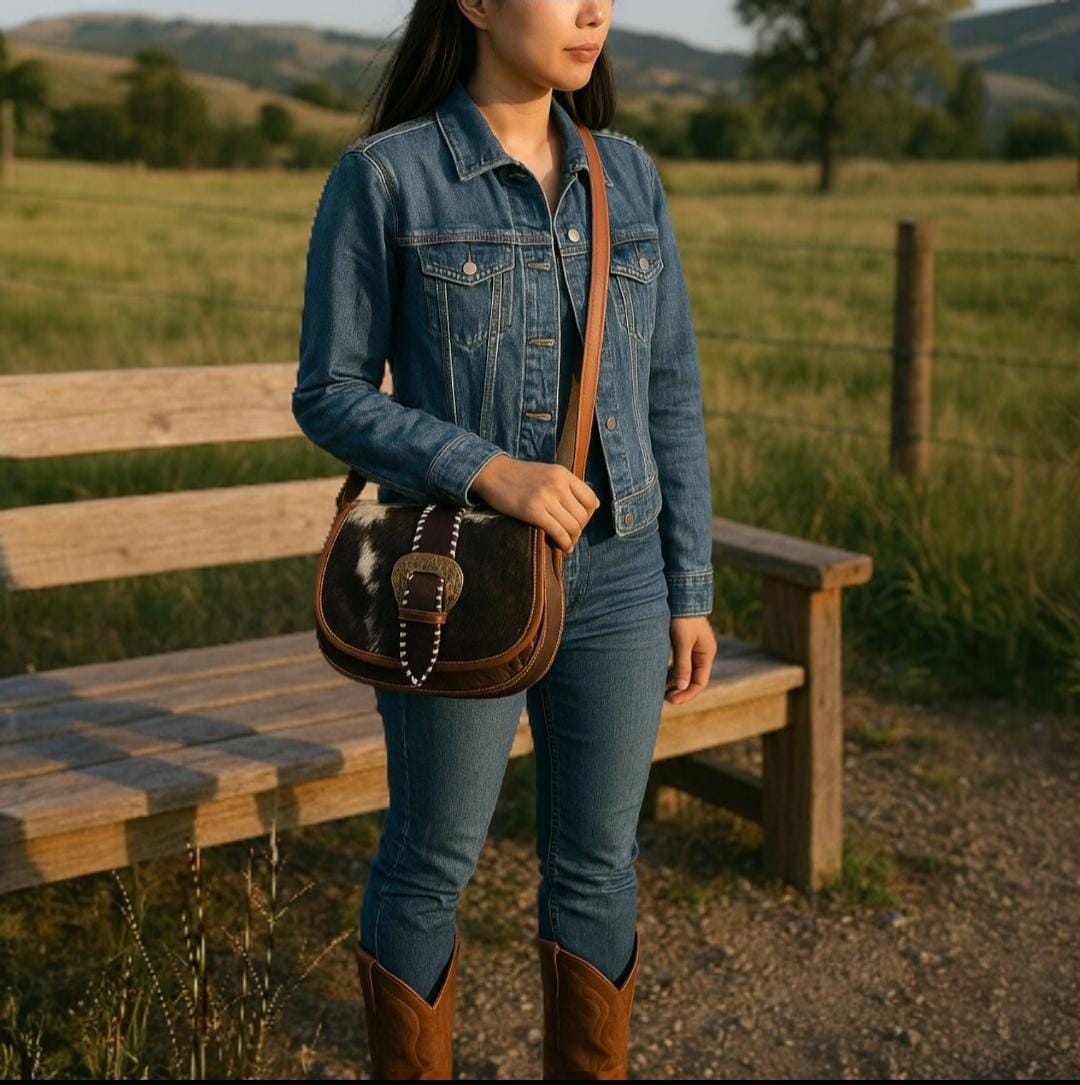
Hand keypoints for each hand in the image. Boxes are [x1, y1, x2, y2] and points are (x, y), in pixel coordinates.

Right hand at [469, 453, 599, 552]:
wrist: (492, 473)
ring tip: (566, 544)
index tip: (578, 523)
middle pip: (582, 515)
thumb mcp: (548, 472)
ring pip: (573, 526)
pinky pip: (558, 532)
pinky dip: (564, 543)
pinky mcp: (533, 511)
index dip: (588, 516)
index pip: (590, 499)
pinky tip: (561, 547)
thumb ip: (569, 486)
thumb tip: (595, 505)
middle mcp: (557, 484)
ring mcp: (545, 497)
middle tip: (570, 537)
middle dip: (579, 530)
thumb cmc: (519, 476)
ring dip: (572, 540)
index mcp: (563, 474)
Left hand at [664, 615, 715, 704]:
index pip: (700, 682)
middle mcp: (702, 654)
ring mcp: (693, 649)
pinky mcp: (683, 645)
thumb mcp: (682, 643)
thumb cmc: (683, 619)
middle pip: (692, 679)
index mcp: (707, 654)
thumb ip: (682, 665)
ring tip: (659, 690)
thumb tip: (681, 687)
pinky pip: (679, 664)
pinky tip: (660, 677)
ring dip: (674, 682)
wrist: (681, 597)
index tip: (672, 700)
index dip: (687, 694)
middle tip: (663, 698)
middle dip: (679, 690)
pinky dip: (671, 672)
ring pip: (685, 672)